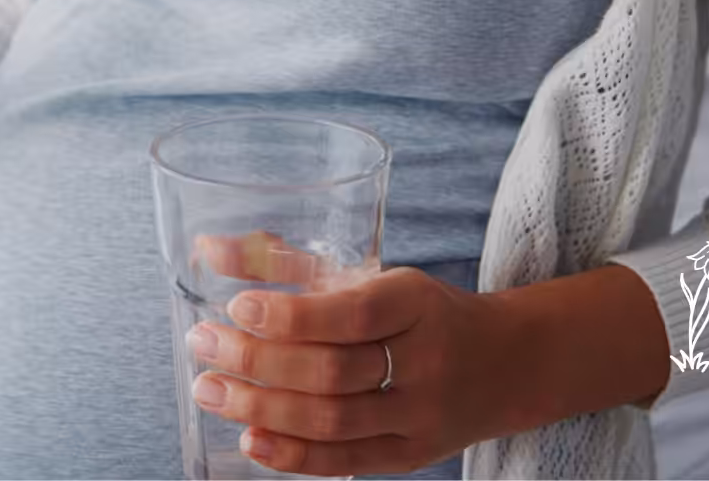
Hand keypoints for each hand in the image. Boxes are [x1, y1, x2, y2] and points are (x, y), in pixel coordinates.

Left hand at [187, 262, 672, 476]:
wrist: (505, 364)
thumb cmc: (420, 312)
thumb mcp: (371, 276)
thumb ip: (289, 262)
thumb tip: (208, 249)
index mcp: (416, 303)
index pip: (353, 315)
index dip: (292, 315)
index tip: (237, 306)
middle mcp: (424, 362)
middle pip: (333, 371)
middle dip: (258, 362)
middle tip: (203, 345)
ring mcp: (419, 415)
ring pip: (333, 421)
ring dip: (260, 408)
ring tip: (209, 389)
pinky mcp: (410, 455)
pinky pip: (344, 462)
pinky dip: (291, 456)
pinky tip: (249, 439)